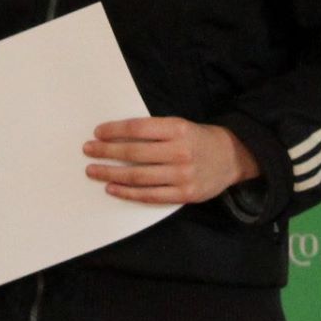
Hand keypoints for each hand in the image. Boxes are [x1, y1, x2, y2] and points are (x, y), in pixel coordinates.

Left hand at [84, 117, 257, 204]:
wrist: (232, 157)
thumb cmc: (197, 139)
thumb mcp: (180, 125)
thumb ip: (154, 131)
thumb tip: (116, 136)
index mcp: (178, 129)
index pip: (138, 129)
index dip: (115, 130)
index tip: (97, 132)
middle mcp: (180, 152)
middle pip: (134, 153)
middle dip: (106, 152)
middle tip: (88, 150)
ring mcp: (182, 175)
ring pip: (138, 176)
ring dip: (111, 173)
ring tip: (93, 170)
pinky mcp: (184, 194)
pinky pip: (149, 195)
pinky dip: (128, 192)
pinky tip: (112, 188)